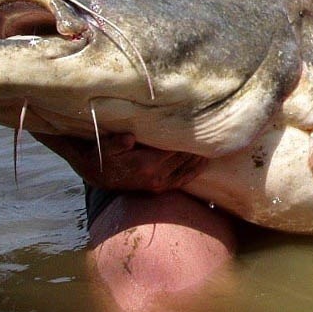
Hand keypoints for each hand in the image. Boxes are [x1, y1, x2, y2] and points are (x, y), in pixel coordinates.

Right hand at [33, 133, 205, 191]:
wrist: (97, 174)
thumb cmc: (102, 154)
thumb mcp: (105, 146)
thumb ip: (116, 143)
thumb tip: (129, 138)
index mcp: (146, 164)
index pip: (176, 148)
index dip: (189, 137)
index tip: (201, 124)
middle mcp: (156, 176)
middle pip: (185, 157)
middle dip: (198, 145)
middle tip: (214, 129)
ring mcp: (159, 184)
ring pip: (187, 169)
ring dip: (200, 157)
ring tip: (215, 143)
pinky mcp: (160, 188)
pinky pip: (183, 180)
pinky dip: (196, 170)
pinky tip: (206, 161)